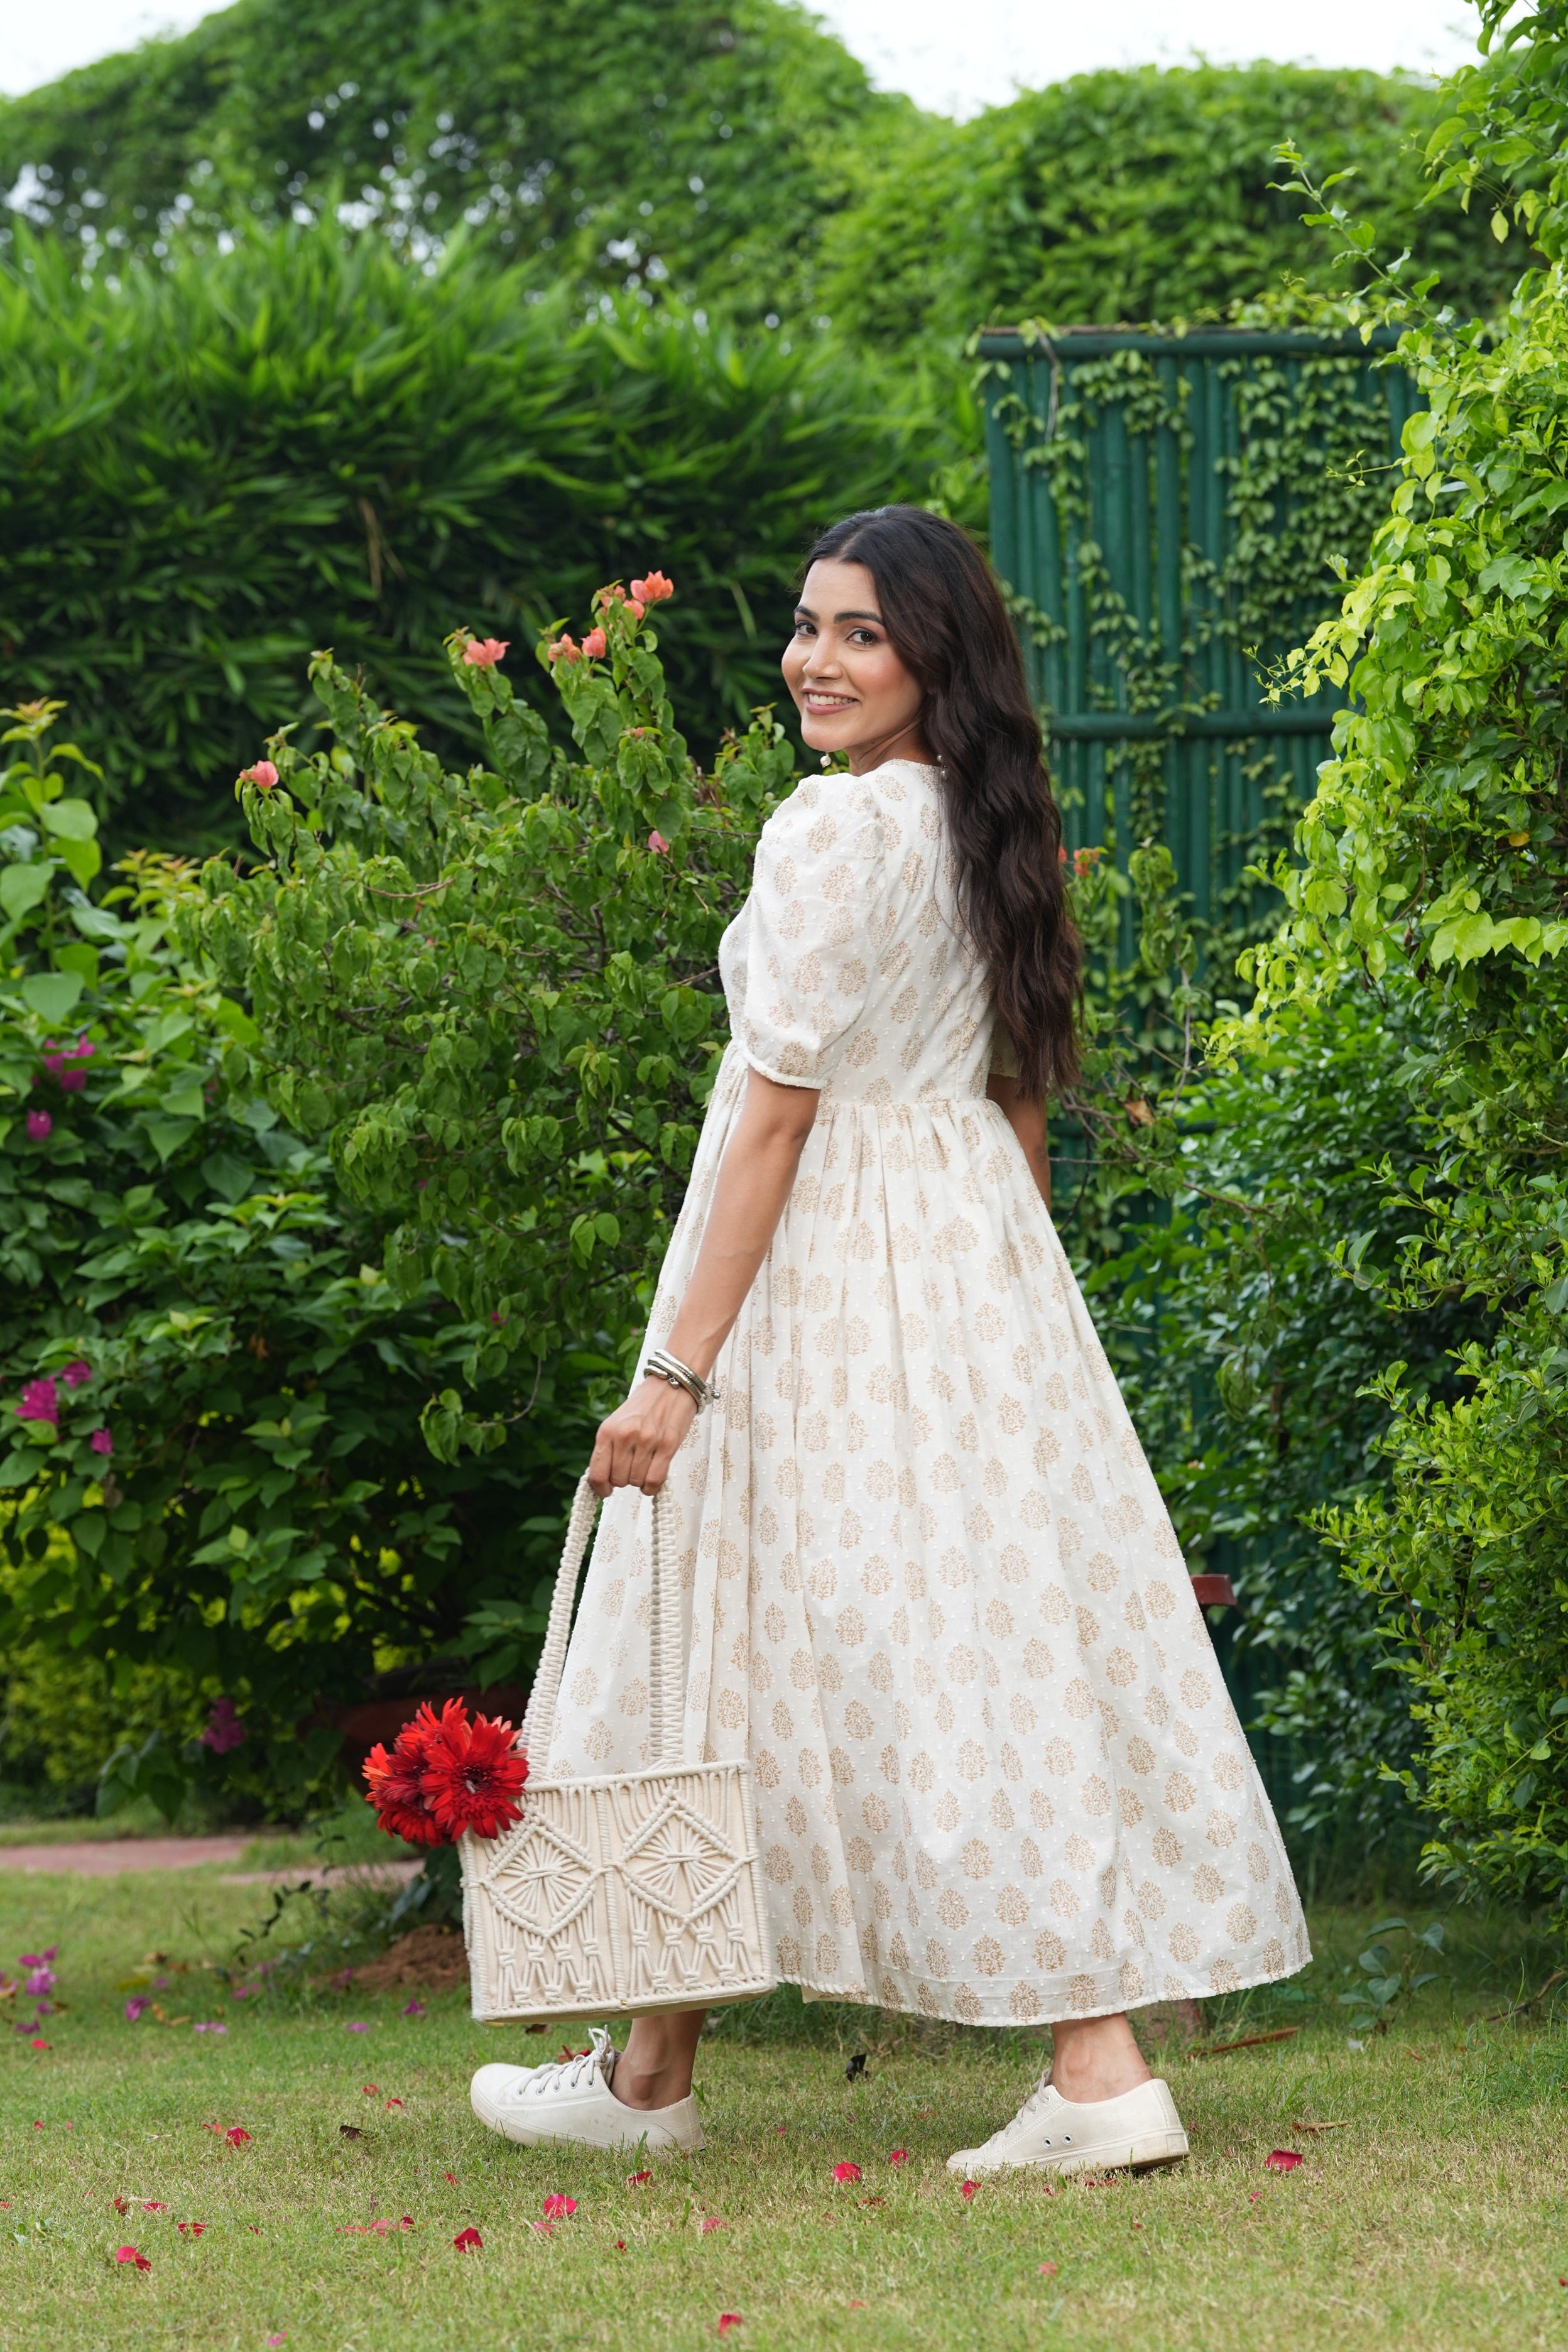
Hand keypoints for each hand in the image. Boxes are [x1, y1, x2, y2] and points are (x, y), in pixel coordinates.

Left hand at [588, 1377, 698, 1497]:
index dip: (600, 1488)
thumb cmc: (644, 1406)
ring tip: (644, 1467)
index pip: (597, 1473)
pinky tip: (652, 1480)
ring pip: (636, 1482)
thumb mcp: (617, 1422)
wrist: (671, 1383)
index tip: (605, 1491)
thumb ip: (608, 1448)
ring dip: (639, 1481)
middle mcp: (625, 1436)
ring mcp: (647, 1441)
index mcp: (607, 1431)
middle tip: (631, 1469)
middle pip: (618, 1480)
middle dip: (623, 1480)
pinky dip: (651, 1487)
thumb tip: (602, 1479)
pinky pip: (654, 1480)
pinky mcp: (668, 1445)